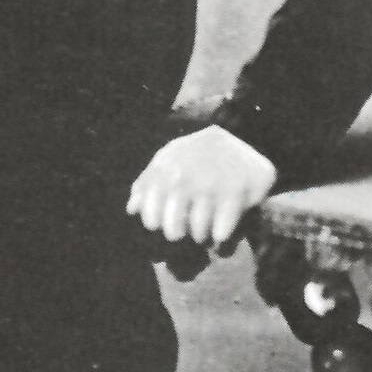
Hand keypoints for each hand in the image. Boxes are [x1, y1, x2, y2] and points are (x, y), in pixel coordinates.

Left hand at [126, 125, 277, 249]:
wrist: (239, 136)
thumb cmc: (196, 155)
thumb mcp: (168, 161)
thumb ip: (146, 184)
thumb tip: (132, 209)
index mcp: (163, 172)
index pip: (151, 219)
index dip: (159, 225)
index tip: (166, 220)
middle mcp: (183, 179)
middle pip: (173, 232)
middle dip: (180, 233)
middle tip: (187, 227)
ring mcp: (209, 186)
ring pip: (199, 234)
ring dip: (202, 235)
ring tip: (206, 226)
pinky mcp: (236, 194)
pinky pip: (221, 234)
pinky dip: (222, 235)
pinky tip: (223, 226)